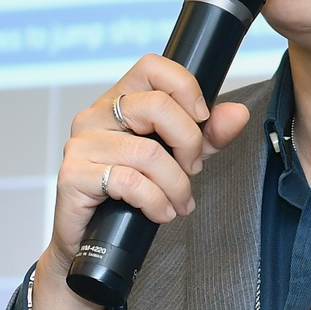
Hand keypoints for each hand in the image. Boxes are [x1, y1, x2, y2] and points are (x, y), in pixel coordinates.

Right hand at [31, 55, 250, 309]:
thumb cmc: (131, 195)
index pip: (152, 66)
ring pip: (148, 152)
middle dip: (189, 143)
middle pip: (156, 106)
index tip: (201, 120)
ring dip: (176, 185)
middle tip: (192, 169)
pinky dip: (155, 201)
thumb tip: (237, 114)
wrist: (91, 242)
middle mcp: (94, 115)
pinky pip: (129, 182)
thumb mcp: (178, 159)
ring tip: (179, 203)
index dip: (186, 88)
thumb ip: (207, 136)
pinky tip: (160, 212)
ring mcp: (80, 145)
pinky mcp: (73, 176)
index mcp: (117, 101)